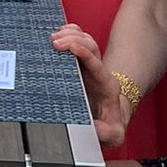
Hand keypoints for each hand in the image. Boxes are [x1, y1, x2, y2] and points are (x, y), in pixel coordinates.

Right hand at [51, 23, 127, 147]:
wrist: (110, 120)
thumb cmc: (110, 127)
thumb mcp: (113, 135)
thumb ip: (106, 133)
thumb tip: (93, 129)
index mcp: (107, 86)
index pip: (96, 63)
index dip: (83, 52)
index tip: (69, 46)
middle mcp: (100, 72)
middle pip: (91, 46)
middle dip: (73, 39)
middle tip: (54, 42)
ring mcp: (91, 66)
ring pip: (85, 41)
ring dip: (71, 34)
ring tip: (54, 37)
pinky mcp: (83, 64)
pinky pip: (80, 41)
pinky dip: (71, 33)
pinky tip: (61, 31)